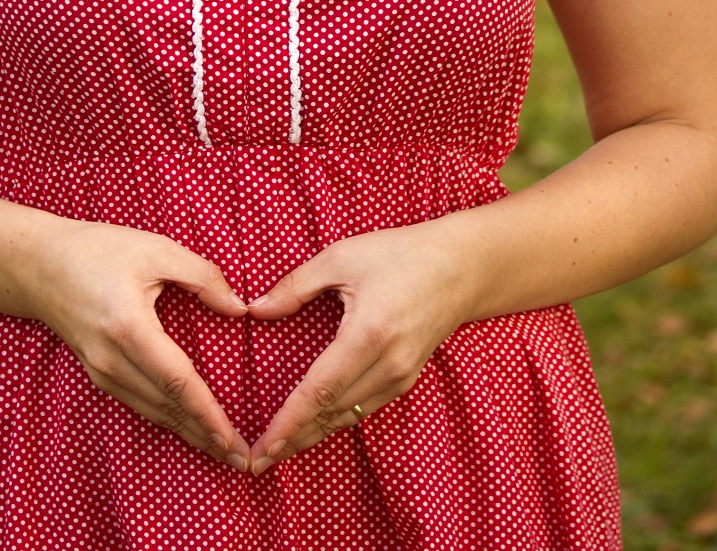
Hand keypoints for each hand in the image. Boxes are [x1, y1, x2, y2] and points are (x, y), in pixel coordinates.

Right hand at [26, 219, 252, 471]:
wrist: (39, 265)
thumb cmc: (99, 250)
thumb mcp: (157, 249)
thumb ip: (203, 276)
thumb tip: (240, 309)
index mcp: (129, 327)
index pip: (177, 381)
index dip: (207, 413)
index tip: (231, 438)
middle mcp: (112, 359)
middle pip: (167, 407)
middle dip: (206, 435)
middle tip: (242, 460)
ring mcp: (101, 370)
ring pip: (152, 411)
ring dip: (189, 433)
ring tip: (222, 451)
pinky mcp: (98, 373)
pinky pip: (139, 403)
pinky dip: (168, 418)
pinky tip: (188, 427)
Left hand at [244, 222, 472, 474]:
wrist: (461, 267)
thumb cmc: (399, 255)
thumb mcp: (341, 257)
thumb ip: (295, 286)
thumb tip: (255, 310)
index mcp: (369, 333)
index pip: (320, 390)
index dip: (289, 422)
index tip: (263, 446)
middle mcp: (389, 364)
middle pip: (332, 412)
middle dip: (293, 438)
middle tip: (257, 461)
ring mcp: (402, 375)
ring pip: (348, 416)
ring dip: (312, 434)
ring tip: (278, 450)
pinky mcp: (406, 379)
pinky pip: (364, 407)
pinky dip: (334, 420)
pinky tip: (312, 427)